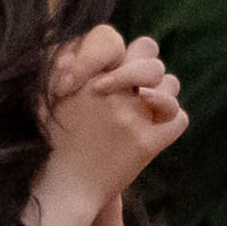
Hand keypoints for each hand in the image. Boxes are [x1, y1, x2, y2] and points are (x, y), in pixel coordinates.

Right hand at [43, 28, 186, 197]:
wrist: (66, 187)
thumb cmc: (54, 139)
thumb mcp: (47, 95)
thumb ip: (64, 64)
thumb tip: (81, 44)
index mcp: (84, 76)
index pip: (112, 38)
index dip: (119, 52)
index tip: (116, 69)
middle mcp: (110, 93)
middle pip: (150, 57)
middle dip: (148, 66)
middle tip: (139, 85)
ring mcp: (130, 118)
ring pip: (170, 84)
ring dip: (163, 93)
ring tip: (147, 107)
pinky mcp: (147, 144)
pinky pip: (179, 118)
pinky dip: (172, 120)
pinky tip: (157, 127)